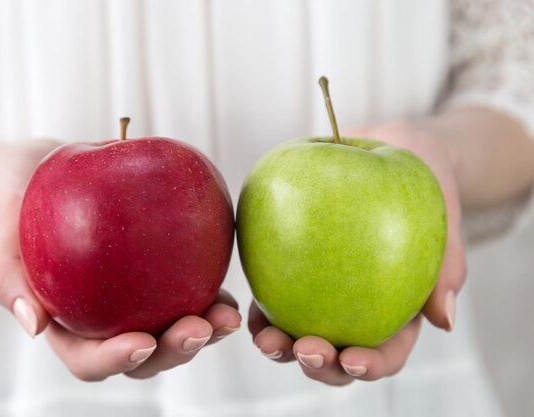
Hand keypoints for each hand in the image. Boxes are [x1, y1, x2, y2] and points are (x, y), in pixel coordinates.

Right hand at [0, 140, 241, 381]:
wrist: (44, 170)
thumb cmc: (20, 197)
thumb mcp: (4, 222)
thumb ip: (8, 274)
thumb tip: (33, 326)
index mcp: (65, 323)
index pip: (88, 358)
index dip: (115, 360)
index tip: (143, 341)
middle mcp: (104, 320)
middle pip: (142, 355)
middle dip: (174, 351)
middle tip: (200, 327)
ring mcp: (135, 301)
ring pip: (172, 331)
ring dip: (205, 331)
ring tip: (228, 314)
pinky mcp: (160, 277)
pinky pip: (187, 291)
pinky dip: (210, 295)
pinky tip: (229, 287)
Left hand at [249, 120, 465, 384]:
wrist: (385, 145)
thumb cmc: (423, 177)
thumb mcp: (443, 210)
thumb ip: (448, 264)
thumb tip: (445, 322)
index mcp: (398, 308)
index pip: (388, 350)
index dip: (371, 364)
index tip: (353, 359)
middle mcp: (357, 308)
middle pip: (339, 354)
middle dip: (320, 364)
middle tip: (304, 350)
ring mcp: (321, 293)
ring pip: (299, 334)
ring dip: (281, 346)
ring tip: (266, 338)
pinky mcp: (291, 270)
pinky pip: (274, 296)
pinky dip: (261, 310)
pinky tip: (246, 310)